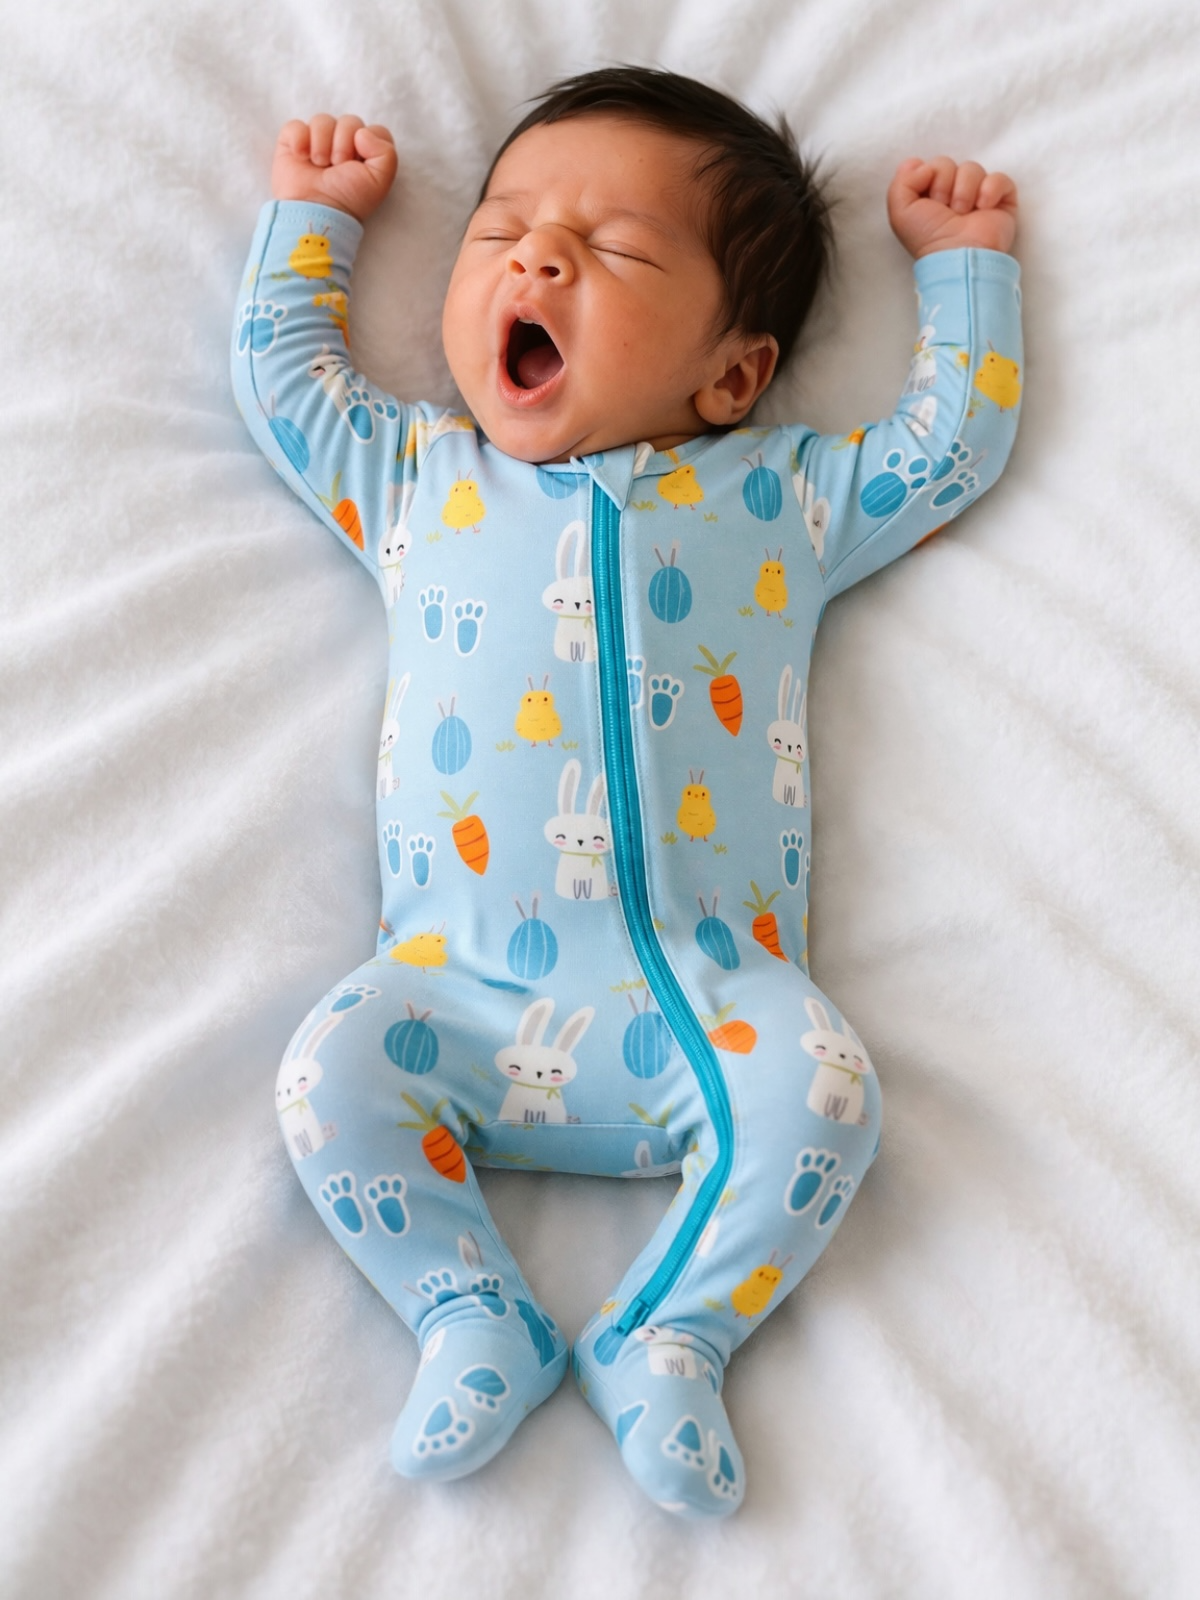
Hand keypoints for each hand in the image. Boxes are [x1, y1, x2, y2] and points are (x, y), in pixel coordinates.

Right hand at [271, 115, 398, 222]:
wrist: (317, 210)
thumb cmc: (349, 200)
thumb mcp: (380, 181)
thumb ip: (386, 152)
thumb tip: (362, 132)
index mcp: (365, 154)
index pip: (374, 130)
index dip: (368, 141)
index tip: (358, 162)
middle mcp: (342, 145)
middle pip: (349, 121)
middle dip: (343, 143)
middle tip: (337, 166)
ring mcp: (318, 142)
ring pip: (323, 120)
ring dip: (322, 143)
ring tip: (319, 165)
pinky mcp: (294, 143)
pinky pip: (296, 125)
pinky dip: (299, 138)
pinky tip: (301, 156)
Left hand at [887, 157, 1017, 258]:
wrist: (959, 255)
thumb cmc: (929, 239)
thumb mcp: (900, 212)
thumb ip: (902, 181)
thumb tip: (922, 164)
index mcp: (928, 197)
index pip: (929, 165)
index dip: (928, 175)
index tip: (928, 198)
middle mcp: (951, 194)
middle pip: (948, 163)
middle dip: (944, 183)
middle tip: (945, 208)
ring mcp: (977, 196)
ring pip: (972, 168)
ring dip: (964, 190)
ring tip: (963, 213)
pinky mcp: (1001, 200)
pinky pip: (999, 178)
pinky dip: (991, 189)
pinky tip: (984, 207)